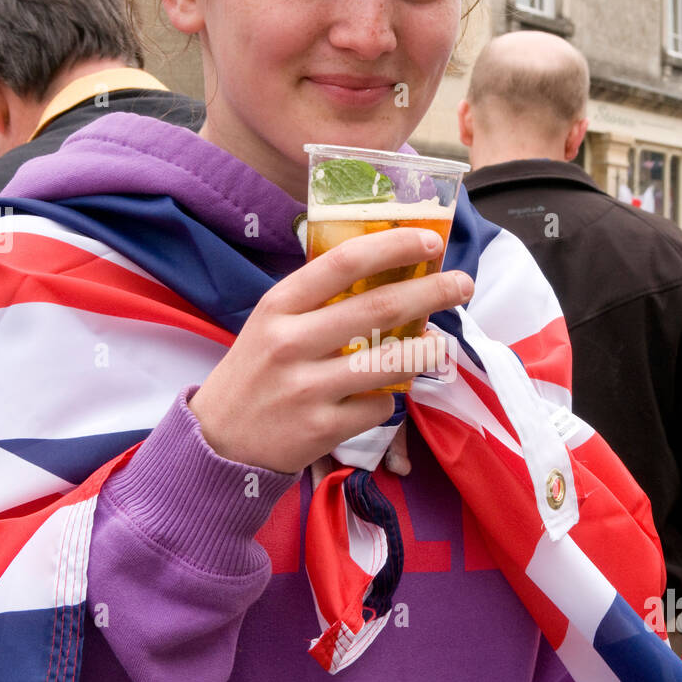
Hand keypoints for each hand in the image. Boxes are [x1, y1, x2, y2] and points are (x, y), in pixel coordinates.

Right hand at [188, 228, 472, 471]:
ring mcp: (307, 388)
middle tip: (462, 284)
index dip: (393, 245)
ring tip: (439, 344)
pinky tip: (379, 397)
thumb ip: (318, 301)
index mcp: (279, 306)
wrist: (219, 442)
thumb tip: (386, 272)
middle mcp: (291, 342)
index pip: (344, 262)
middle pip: (379, 307)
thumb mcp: (271, 324)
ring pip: (390, 362)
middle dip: (433, 291)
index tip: (429, 239)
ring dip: (427, 350)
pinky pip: (378, 408)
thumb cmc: (256, 373)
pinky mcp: (320, 428)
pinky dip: (387, 401)